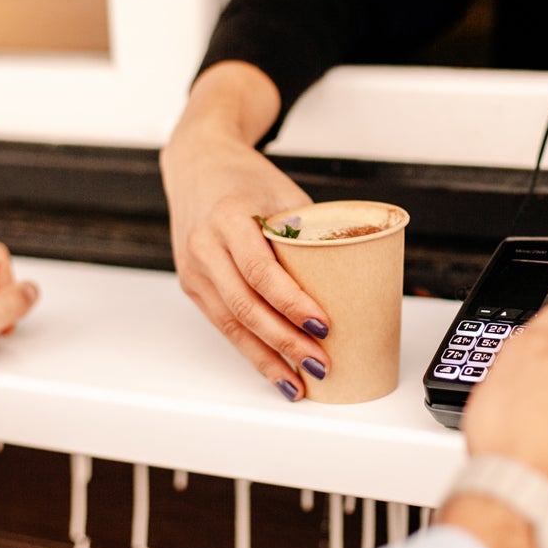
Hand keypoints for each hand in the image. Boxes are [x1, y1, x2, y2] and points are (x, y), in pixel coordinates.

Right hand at [160, 62, 329, 399]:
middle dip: (285, 342)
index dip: (293, 302)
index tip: (324, 324)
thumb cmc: (246, 178)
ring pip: (231, 325)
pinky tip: (274, 369)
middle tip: (319, 364)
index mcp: (228, 216)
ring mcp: (194, 270)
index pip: (261, 270)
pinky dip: (251, 350)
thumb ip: (307, 233)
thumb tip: (354, 277)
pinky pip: (223, 324)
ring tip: (298, 383)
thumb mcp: (282, 192)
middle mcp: (204, 246)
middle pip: (245, 306)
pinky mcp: (193, 286)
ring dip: (267, 358)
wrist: (198, 164)